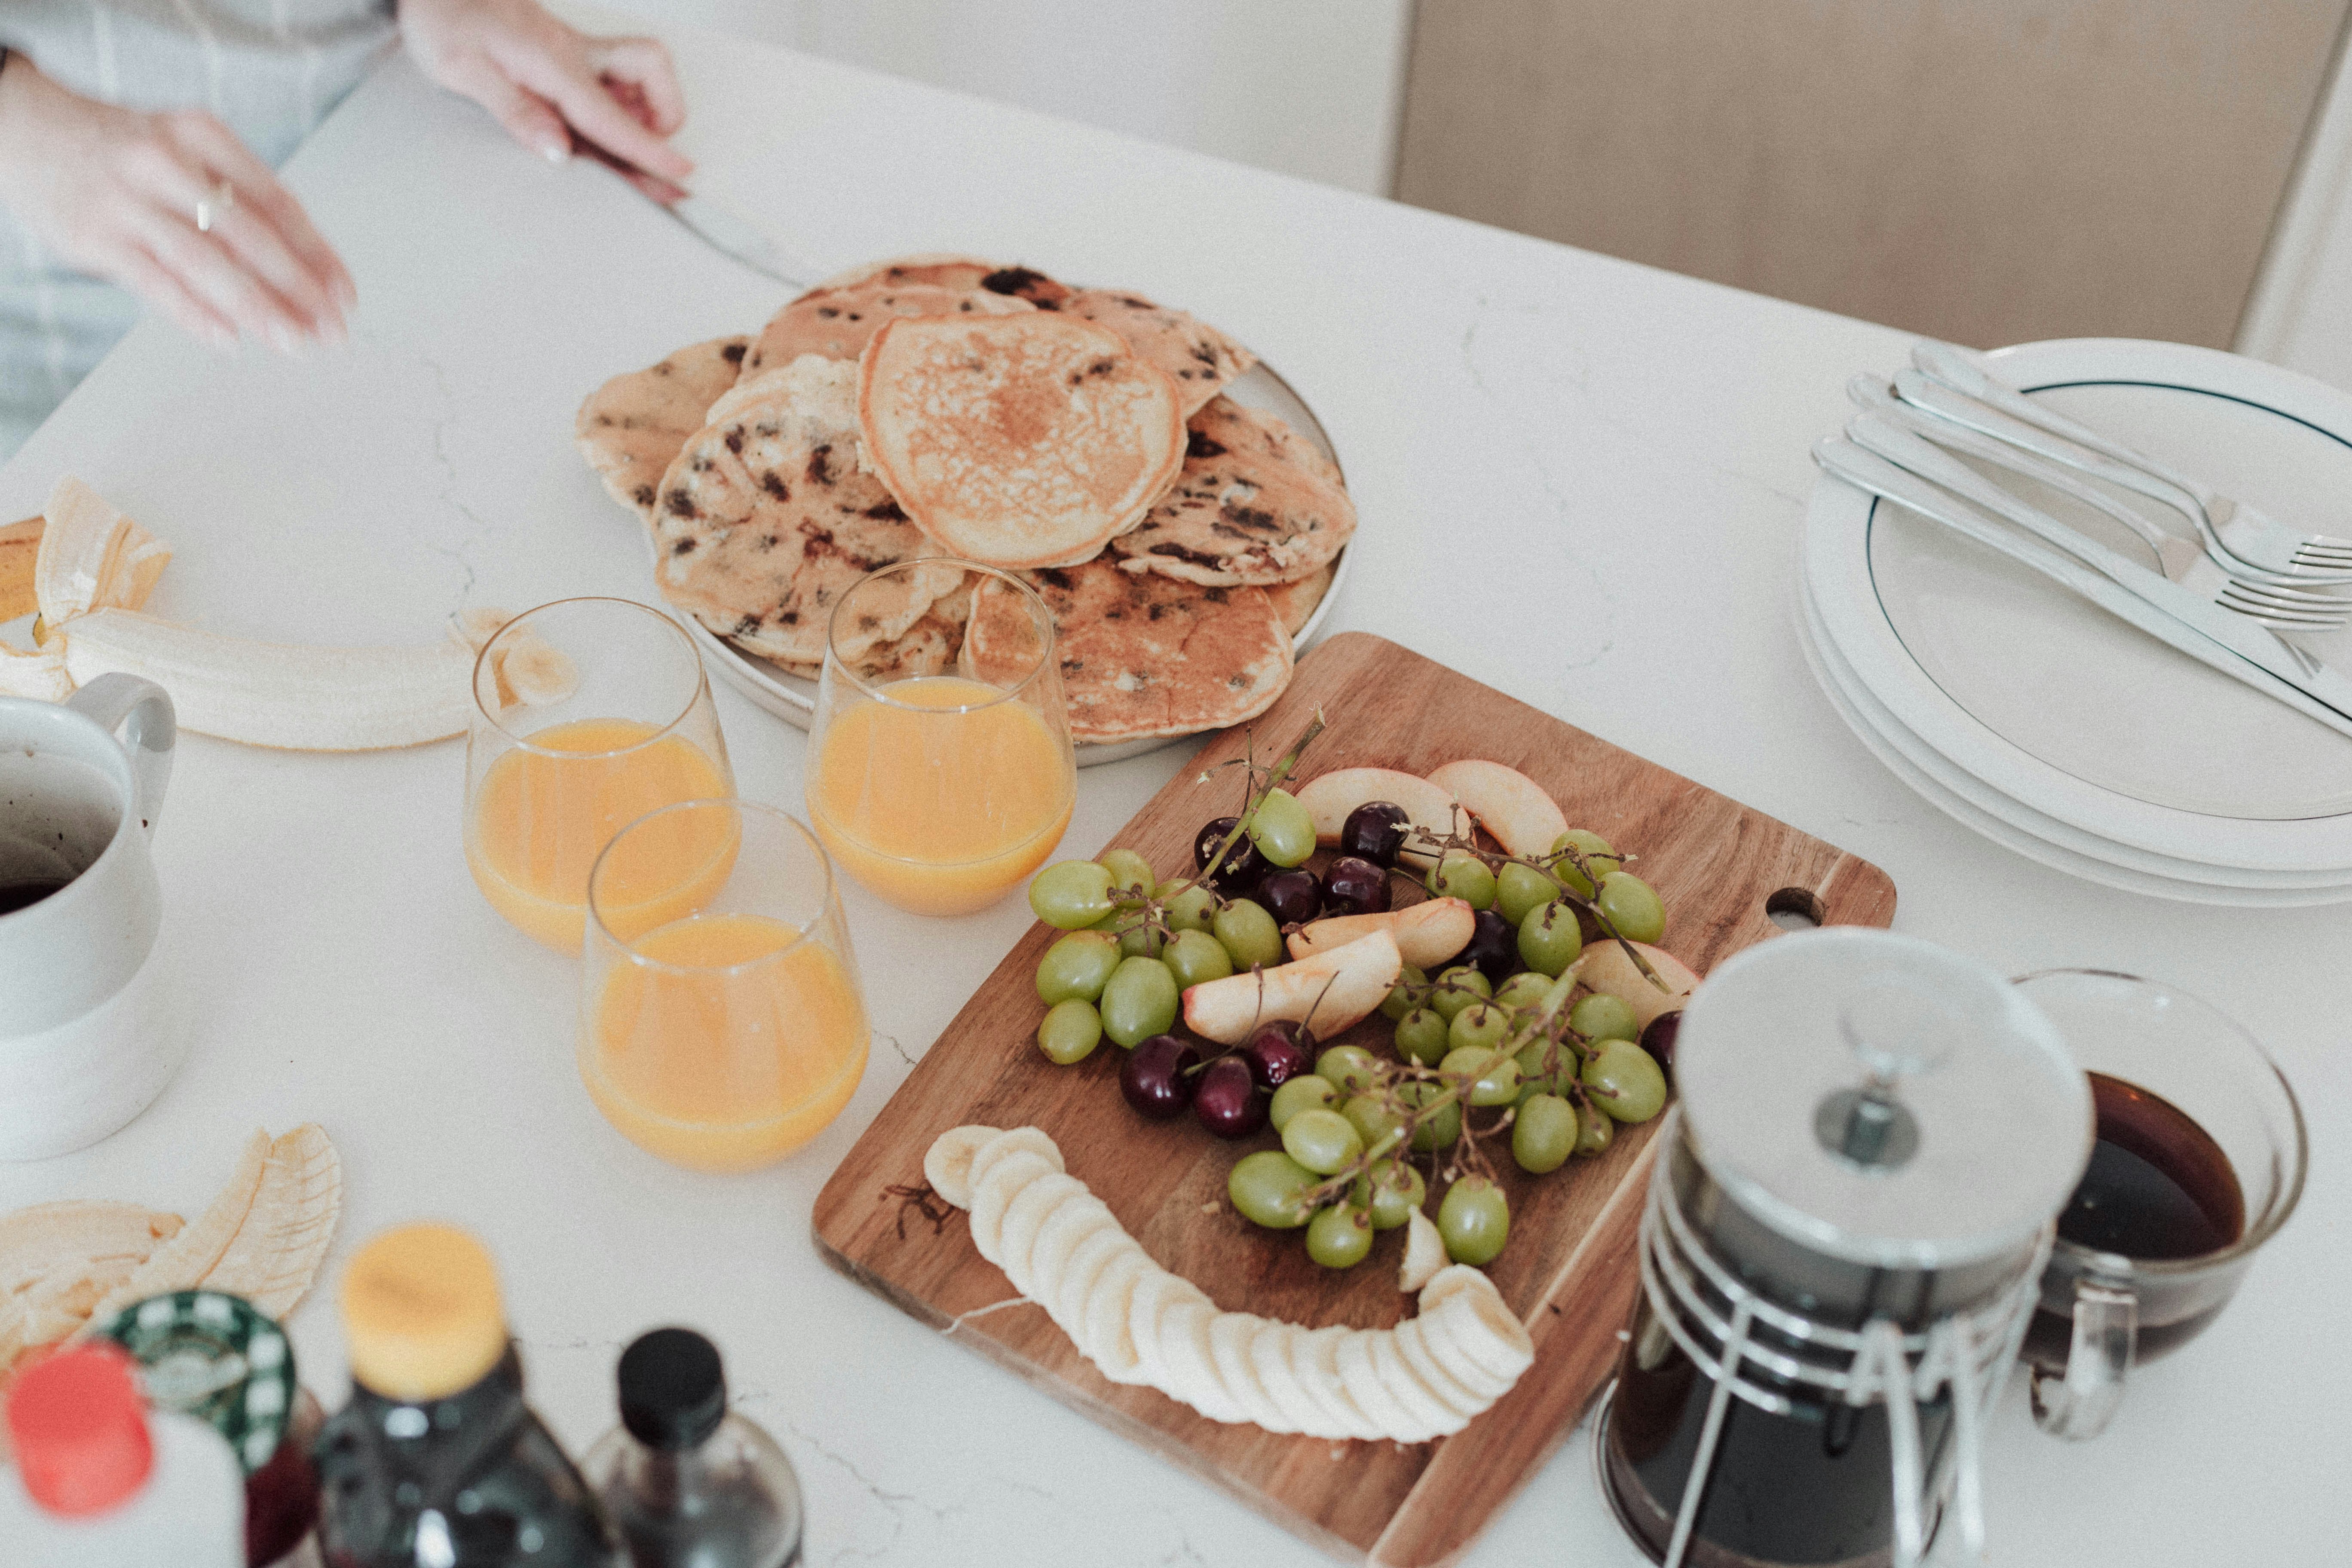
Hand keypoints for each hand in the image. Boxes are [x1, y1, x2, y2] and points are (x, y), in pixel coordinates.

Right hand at [0, 56, 353, 350]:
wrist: (22, 127)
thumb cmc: (122, 151)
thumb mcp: (183, 153)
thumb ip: (236, 203)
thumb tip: (301, 272)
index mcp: (201, 135)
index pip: (278, 202)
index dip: (317, 254)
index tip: (345, 295)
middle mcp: (165, 161)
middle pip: (249, 234)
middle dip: (298, 288)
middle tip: (331, 329)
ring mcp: (126, 200)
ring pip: (206, 262)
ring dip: (257, 308)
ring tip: (294, 342)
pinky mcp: (93, 237)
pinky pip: (156, 283)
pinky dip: (197, 314)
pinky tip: (231, 340)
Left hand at [399, 0, 690, 193]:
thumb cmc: (443, 22)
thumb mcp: (461, 69)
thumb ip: (515, 111)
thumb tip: (559, 152)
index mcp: (551, 61)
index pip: (609, 114)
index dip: (647, 147)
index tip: (680, 172)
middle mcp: (574, 54)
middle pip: (650, 71)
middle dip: (666, 116)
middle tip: (663, 161)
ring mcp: (575, 55)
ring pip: (639, 75)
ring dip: (645, 111)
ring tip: (628, 147)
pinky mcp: (569, 59)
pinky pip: (611, 85)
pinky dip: (620, 108)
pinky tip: (598, 130)